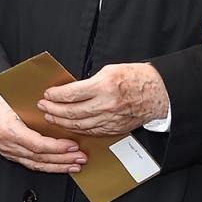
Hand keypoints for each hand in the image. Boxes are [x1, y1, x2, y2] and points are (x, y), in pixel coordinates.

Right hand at [0, 90, 85, 172]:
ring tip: (75, 165)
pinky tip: (62, 166)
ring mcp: (9, 151)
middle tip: (80, 157)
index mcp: (9, 129)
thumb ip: (40, 107)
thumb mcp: (20, 98)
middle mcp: (7, 143)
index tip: (73, 146)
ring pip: (37, 164)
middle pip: (39, 157)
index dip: (57, 147)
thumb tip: (64, 110)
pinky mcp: (12, 155)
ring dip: (59, 166)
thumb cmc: (3, 98)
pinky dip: (49, 166)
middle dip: (63, 159)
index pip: (37, 144)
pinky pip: (33, 164)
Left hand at [36, 63, 169, 137]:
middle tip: (44, 106)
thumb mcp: (111, 70)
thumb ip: (90, 81)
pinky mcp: (114, 128)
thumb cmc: (136, 78)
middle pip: (71, 111)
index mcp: (104, 86)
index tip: (47, 94)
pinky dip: (77, 129)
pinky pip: (91, 131)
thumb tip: (71, 90)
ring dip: (62, 121)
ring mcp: (110, 119)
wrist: (158, 94)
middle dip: (54, 110)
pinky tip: (69, 125)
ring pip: (79, 124)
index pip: (71, 94)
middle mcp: (106, 104)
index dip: (56, 95)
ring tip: (52, 117)